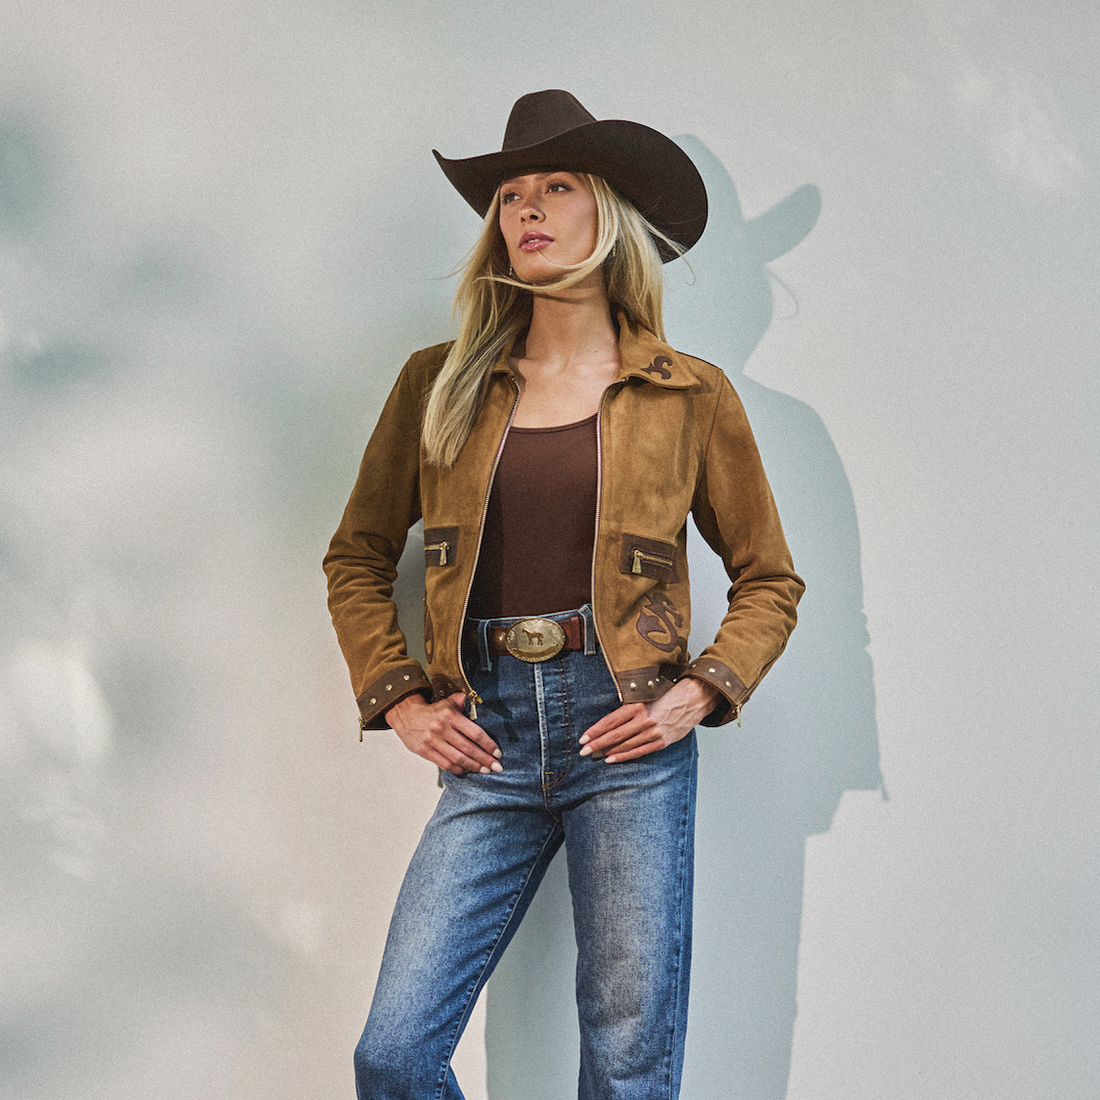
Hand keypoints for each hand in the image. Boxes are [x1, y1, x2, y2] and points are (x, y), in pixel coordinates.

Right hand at [385, 692, 502, 775]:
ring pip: (458, 758)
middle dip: (485, 759)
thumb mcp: (447, 702)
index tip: (498, 753)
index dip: (488, 744)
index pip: (474, 732)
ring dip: (474, 767)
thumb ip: (462, 702)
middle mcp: (442, 729)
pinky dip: (459, 769)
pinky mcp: (425, 751)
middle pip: (468, 748)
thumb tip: (475, 702)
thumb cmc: (431, 711)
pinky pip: (445, 764)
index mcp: (450, 716)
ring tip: (486, 771)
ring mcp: (433, 741)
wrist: (405, 715)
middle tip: (497, 767)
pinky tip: (468, 770)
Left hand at [578, 677, 719, 762]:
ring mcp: (654, 732)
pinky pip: (639, 751)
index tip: (583, 738)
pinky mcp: (662, 740)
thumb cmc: (669, 692)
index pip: (610, 721)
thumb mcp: (647, 694)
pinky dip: (624, 756)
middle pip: (615, 735)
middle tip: (583, 751)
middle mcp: (644, 720)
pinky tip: (612, 759)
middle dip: (597, 744)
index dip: (596, 731)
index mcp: (638, 706)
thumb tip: (611, 719)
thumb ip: (631, 707)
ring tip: (595, 755)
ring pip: (625, 745)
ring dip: (608, 751)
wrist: (694, 697)